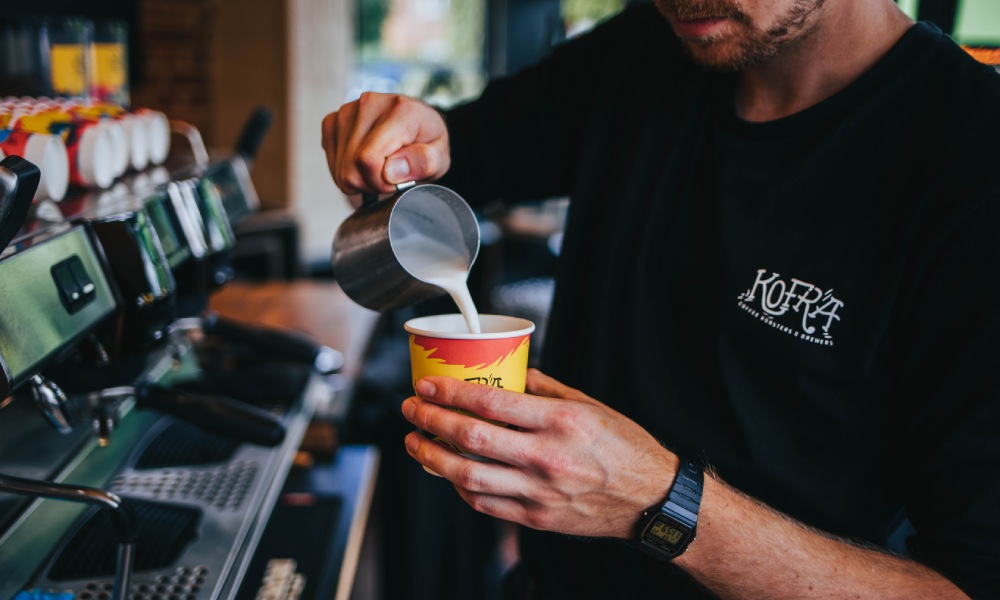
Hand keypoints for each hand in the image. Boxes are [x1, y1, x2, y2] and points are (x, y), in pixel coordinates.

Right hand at [321, 92, 449, 205]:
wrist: (416, 126)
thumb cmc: (427, 143)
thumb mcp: (440, 158)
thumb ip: (423, 163)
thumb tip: (390, 171)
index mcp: (400, 110)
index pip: (368, 159)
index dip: (380, 183)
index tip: (396, 182)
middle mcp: (369, 103)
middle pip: (351, 168)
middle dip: (370, 183)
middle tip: (389, 177)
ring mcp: (347, 110)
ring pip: (339, 169)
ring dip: (359, 178)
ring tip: (379, 168)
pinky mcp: (333, 119)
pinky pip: (331, 161)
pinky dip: (346, 170)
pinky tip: (363, 163)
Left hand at [401, 369, 678, 538]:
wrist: (650, 499)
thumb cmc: (624, 448)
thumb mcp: (590, 405)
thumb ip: (547, 389)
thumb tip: (513, 374)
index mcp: (561, 422)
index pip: (491, 404)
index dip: (450, 393)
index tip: (427, 386)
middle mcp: (547, 457)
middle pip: (471, 439)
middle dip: (431, 422)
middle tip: (412, 410)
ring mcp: (539, 492)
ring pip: (468, 477)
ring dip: (432, 458)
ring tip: (415, 442)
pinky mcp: (537, 518)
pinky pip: (485, 504)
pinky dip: (459, 488)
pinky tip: (448, 473)